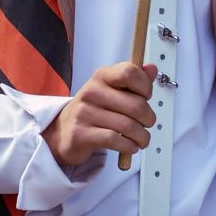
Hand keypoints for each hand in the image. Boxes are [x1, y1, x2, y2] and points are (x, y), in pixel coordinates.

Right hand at [41, 62, 155, 168]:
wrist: (63, 131)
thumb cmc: (93, 110)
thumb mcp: (111, 90)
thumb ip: (133, 80)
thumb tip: (152, 69)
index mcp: (101, 76)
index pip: (129, 72)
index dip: (145, 86)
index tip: (146, 97)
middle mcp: (91, 91)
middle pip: (135, 104)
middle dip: (149, 118)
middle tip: (148, 124)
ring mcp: (85, 112)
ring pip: (127, 125)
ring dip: (141, 136)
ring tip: (142, 139)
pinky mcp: (81, 134)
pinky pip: (114, 140)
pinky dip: (129, 146)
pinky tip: (131, 146)